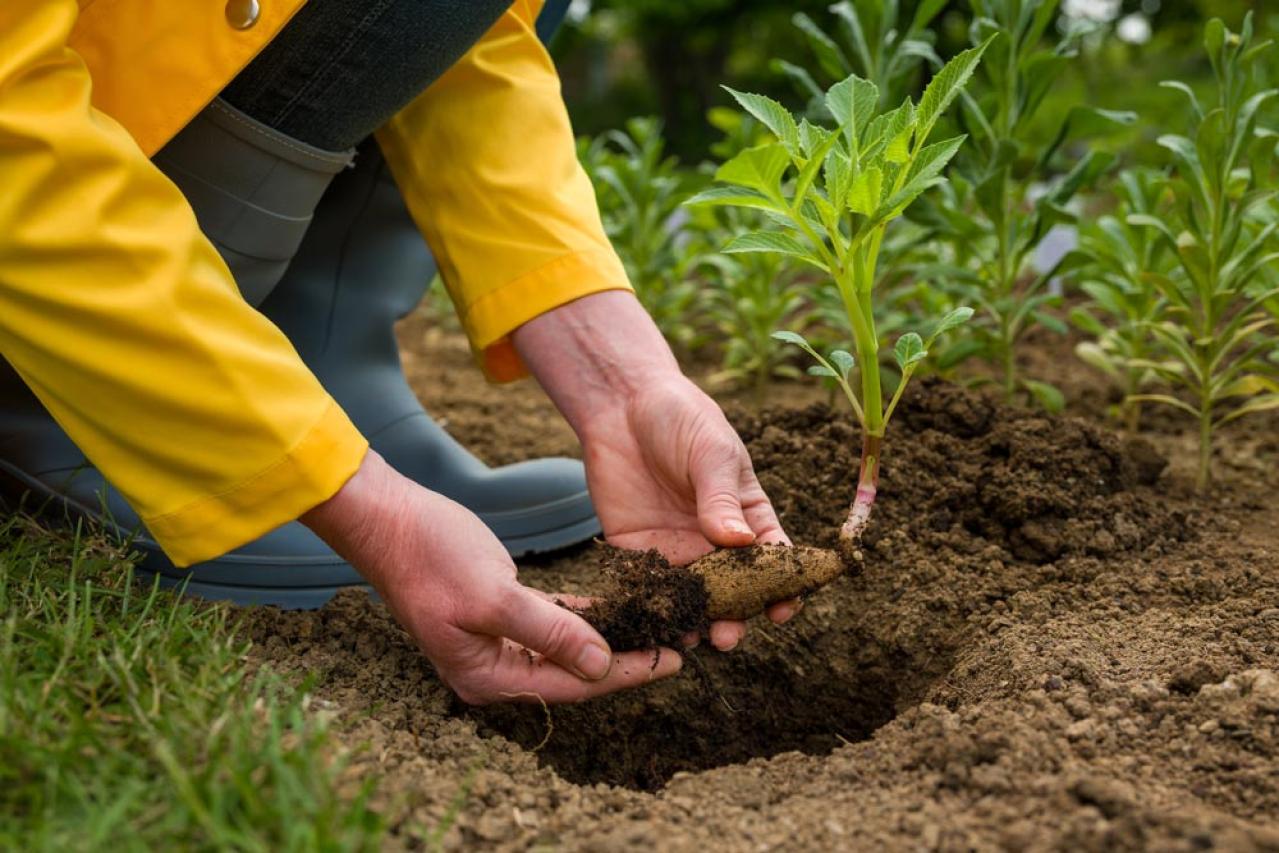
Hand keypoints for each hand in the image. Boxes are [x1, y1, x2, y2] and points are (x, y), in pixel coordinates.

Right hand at [302, 451, 680, 704]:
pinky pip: (549, 622)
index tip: (671, 662)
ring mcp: (492, 643)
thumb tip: (601, 664)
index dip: (624, 673)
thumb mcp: (495, 597)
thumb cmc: (431, 556)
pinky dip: (581, 615)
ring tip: (655, 628)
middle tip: (675, 646)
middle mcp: (492, 670)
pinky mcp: (496, 615)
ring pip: (565, 648)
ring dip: (606, 637)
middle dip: (622, 661)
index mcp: (487, 678)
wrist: (387, 519)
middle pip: (572, 673)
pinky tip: (615, 606)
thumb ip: (551, 632)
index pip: (572, 685)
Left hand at [581, 374, 797, 649]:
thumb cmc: (682, 419)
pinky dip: (651, 608)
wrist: (623, 404)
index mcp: (747, 515)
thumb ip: (720, 498)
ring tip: (693, 638)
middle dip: (734, 617)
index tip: (783, 610)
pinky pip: (647, 587)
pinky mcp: (637, 551)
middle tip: (728, 637)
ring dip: (693, 620)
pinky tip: (652, 624)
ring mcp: (677, 549)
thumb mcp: (710, 453)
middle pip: (732, 589)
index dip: (781, 587)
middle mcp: (715, 541)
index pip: (771, 558)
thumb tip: (739, 543)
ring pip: (692, 597)